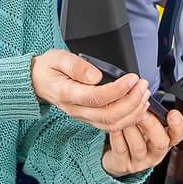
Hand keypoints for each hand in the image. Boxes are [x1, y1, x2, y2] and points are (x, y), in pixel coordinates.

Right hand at [32, 50, 151, 130]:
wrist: (38, 81)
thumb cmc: (49, 68)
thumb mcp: (58, 58)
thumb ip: (76, 66)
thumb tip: (95, 76)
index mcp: (66, 93)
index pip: (96, 98)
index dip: (118, 90)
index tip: (132, 78)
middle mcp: (75, 109)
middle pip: (108, 115)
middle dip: (131, 102)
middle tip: (142, 85)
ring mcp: (82, 117)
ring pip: (112, 124)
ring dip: (133, 112)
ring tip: (144, 94)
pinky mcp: (89, 119)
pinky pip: (111, 126)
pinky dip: (129, 119)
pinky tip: (138, 107)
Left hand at [103, 109, 182, 176]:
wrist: (115, 157)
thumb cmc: (132, 135)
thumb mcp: (145, 124)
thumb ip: (150, 112)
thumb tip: (144, 92)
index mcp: (164, 141)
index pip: (178, 135)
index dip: (178, 125)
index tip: (173, 114)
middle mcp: (155, 153)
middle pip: (160, 142)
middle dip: (151, 124)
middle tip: (143, 110)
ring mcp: (139, 162)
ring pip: (138, 146)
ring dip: (131, 128)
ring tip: (124, 115)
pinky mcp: (123, 165)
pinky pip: (121, 150)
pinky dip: (117, 136)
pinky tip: (114, 126)